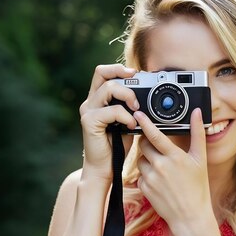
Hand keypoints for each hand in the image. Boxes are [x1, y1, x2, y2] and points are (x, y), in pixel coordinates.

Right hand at [79, 64, 138, 183]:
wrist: (105, 168)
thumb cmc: (116, 145)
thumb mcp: (128, 120)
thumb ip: (131, 106)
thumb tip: (147, 95)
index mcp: (98, 99)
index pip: (103, 72)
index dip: (118, 68)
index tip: (136, 72)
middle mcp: (90, 102)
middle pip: (102, 73)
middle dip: (123, 76)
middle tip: (137, 88)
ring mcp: (88, 111)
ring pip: (108, 88)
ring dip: (128, 96)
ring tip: (137, 110)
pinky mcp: (89, 122)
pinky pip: (112, 110)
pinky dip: (126, 116)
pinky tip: (131, 125)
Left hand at [135, 108, 212, 232]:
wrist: (190, 216)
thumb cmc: (198, 187)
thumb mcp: (200, 159)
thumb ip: (197, 133)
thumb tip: (197, 112)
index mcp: (174, 157)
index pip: (154, 135)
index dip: (144, 122)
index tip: (137, 113)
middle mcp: (160, 166)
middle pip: (143, 145)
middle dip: (147, 143)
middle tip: (158, 148)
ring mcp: (150, 178)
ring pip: (140, 160)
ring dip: (147, 159)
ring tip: (162, 168)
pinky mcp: (144, 188)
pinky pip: (139, 174)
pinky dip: (146, 174)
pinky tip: (158, 180)